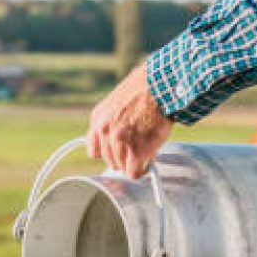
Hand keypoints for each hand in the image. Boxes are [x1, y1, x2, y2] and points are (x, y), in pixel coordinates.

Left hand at [87, 62, 172, 178]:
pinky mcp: (137, 150)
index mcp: (97, 119)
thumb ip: (110, 123)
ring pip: (121, 167)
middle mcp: (105, 131)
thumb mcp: (117, 102)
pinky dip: (141, 171)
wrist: (162, 84)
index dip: (109, 153)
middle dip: (123, 158)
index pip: (94, 151)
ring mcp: (120, 141)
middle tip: (137, 150)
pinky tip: (147, 164)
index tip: (118, 153)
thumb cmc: (145, 90)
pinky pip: (134, 172)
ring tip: (145, 151)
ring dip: (133, 163)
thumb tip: (113, 143)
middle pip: (110, 161)